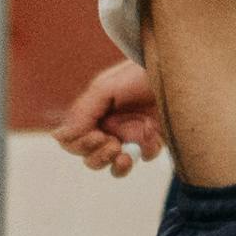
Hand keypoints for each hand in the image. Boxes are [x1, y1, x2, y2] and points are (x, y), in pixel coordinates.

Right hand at [51, 59, 167, 175]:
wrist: (176, 70)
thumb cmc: (139, 73)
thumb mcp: (106, 87)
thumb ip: (83, 112)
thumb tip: (59, 136)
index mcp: (93, 112)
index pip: (72, 139)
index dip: (79, 143)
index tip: (95, 135)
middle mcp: (108, 126)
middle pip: (90, 157)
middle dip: (98, 155)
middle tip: (112, 143)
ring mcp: (130, 135)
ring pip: (113, 165)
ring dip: (117, 164)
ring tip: (125, 153)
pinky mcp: (152, 141)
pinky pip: (142, 157)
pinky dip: (145, 150)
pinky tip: (152, 134)